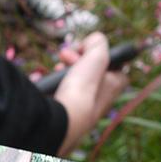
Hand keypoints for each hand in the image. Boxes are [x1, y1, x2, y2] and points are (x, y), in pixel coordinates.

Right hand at [53, 33, 127, 154]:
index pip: (116, 68)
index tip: (87, 51)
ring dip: (62, 73)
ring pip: (72, 84)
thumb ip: (98, 42)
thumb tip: (92, 41)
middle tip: (64, 57)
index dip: (100, 56)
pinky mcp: (63, 116)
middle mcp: (99, 101)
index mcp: (113, 87)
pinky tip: (44, 82)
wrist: (61, 121)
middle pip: (90, 74)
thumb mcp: (97, 54)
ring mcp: (80, 110)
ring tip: (55, 70)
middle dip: (75, 61)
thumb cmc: (81, 90)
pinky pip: (57, 96)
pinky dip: (50, 86)